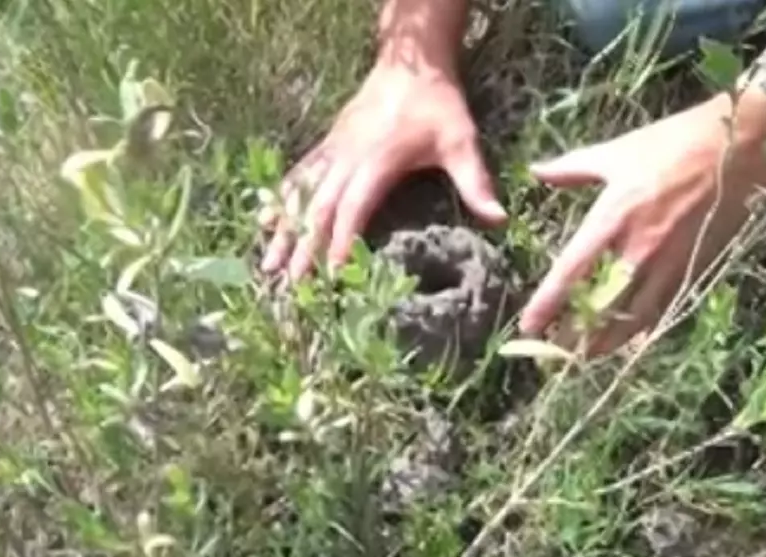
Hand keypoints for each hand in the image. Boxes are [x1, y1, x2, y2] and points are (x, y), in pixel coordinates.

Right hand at [259, 61, 506, 279]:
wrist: (411, 63)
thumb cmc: (438, 105)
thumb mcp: (461, 141)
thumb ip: (475, 182)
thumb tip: (499, 219)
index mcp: (378, 162)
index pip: (355, 208)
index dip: (342, 241)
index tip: (331, 274)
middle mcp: (348, 159)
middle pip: (320, 209)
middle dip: (304, 248)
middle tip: (288, 285)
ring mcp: (333, 152)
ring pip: (302, 195)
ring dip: (284, 230)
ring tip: (267, 265)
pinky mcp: (328, 146)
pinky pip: (299, 176)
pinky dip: (281, 200)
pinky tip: (266, 221)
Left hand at [518, 94, 765, 355]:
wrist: (739, 145)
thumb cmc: (675, 142)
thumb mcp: (616, 152)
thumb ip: (572, 168)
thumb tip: (536, 171)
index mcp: (613, 217)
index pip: (571, 271)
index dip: (548, 303)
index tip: (527, 327)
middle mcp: (639, 248)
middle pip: (601, 307)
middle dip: (576, 335)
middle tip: (554, 353)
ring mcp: (669, 262)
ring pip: (634, 318)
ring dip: (608, 340)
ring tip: (587, 354)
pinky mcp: (694, 267)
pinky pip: (662, 308)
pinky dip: (642, 328)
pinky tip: (629, 338)